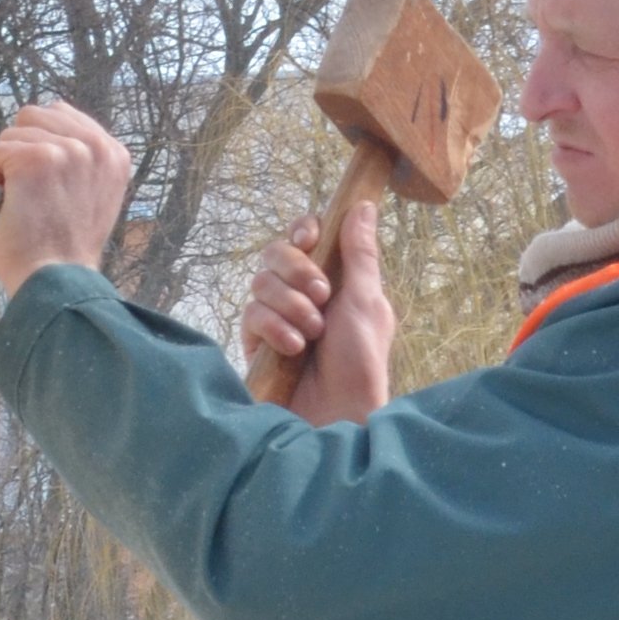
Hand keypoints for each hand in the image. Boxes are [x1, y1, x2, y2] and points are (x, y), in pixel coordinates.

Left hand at [0, 98, 133, 297]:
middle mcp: (96, 147)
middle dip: (21, 148)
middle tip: (26, 189)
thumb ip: (80, 162)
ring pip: (13, 133)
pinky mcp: (36, 160)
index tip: (41, 179)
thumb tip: (46, 138)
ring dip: (6, 166)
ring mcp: (67, 151)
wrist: (57, 281)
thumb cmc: (66, 250)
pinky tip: (6, 206)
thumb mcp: (92, 195)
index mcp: (114, 154)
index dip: (40, 142)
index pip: (62, 115)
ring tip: (19, 202)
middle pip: (34, 115)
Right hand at [243, 195, 395, 423]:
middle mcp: (301, 296)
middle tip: (321, 296)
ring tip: (312, 334)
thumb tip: (362, 205)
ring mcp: (276, 320)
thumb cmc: (361, 363)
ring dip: (291, 305)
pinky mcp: (257, 344)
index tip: (309, 236)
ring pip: (260, 282)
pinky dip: (275, 328)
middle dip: (297, 270)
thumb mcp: (366, 302)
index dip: (301, 230)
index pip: (303, 238)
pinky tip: (293, 348)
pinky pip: (251, 315)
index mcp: (331, 281)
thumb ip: (359, 253)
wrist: (338, 414)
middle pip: (274, 253)